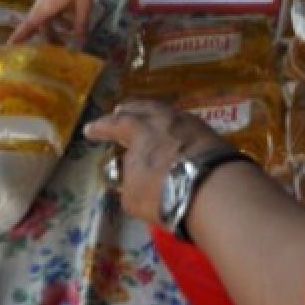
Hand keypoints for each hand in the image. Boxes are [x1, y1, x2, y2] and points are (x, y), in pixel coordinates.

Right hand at [7, 0, 121, 43]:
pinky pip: (48, 11)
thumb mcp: (86, 3)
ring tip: (63, 41)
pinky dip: (55, 20)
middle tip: (52, 51)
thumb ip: (81, 23)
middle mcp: (43, 0)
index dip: (20, 35)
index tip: (8, 46)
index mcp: (48, 4)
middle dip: (42, 38)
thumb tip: (79, 42)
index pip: (30, 23)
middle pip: (37, 24)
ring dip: (51, 29)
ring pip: (44, 18)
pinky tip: (69, 24)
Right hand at [83, 100, 232, 225]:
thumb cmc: (164, 192)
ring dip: (155, 115)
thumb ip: (128, 180)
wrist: (214, 189)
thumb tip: (130, 174)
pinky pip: (187, 124)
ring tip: (149, 119)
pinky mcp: (212, 135)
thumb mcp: (133, 196)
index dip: (101, 127)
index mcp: (140, 129)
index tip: (90, 130)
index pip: (114, 124)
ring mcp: (191, 123)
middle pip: (144, 108)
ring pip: (168, 113)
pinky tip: (177, 133)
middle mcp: (164, 119)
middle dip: (130, 110)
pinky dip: (176, 127)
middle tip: (121, 110)